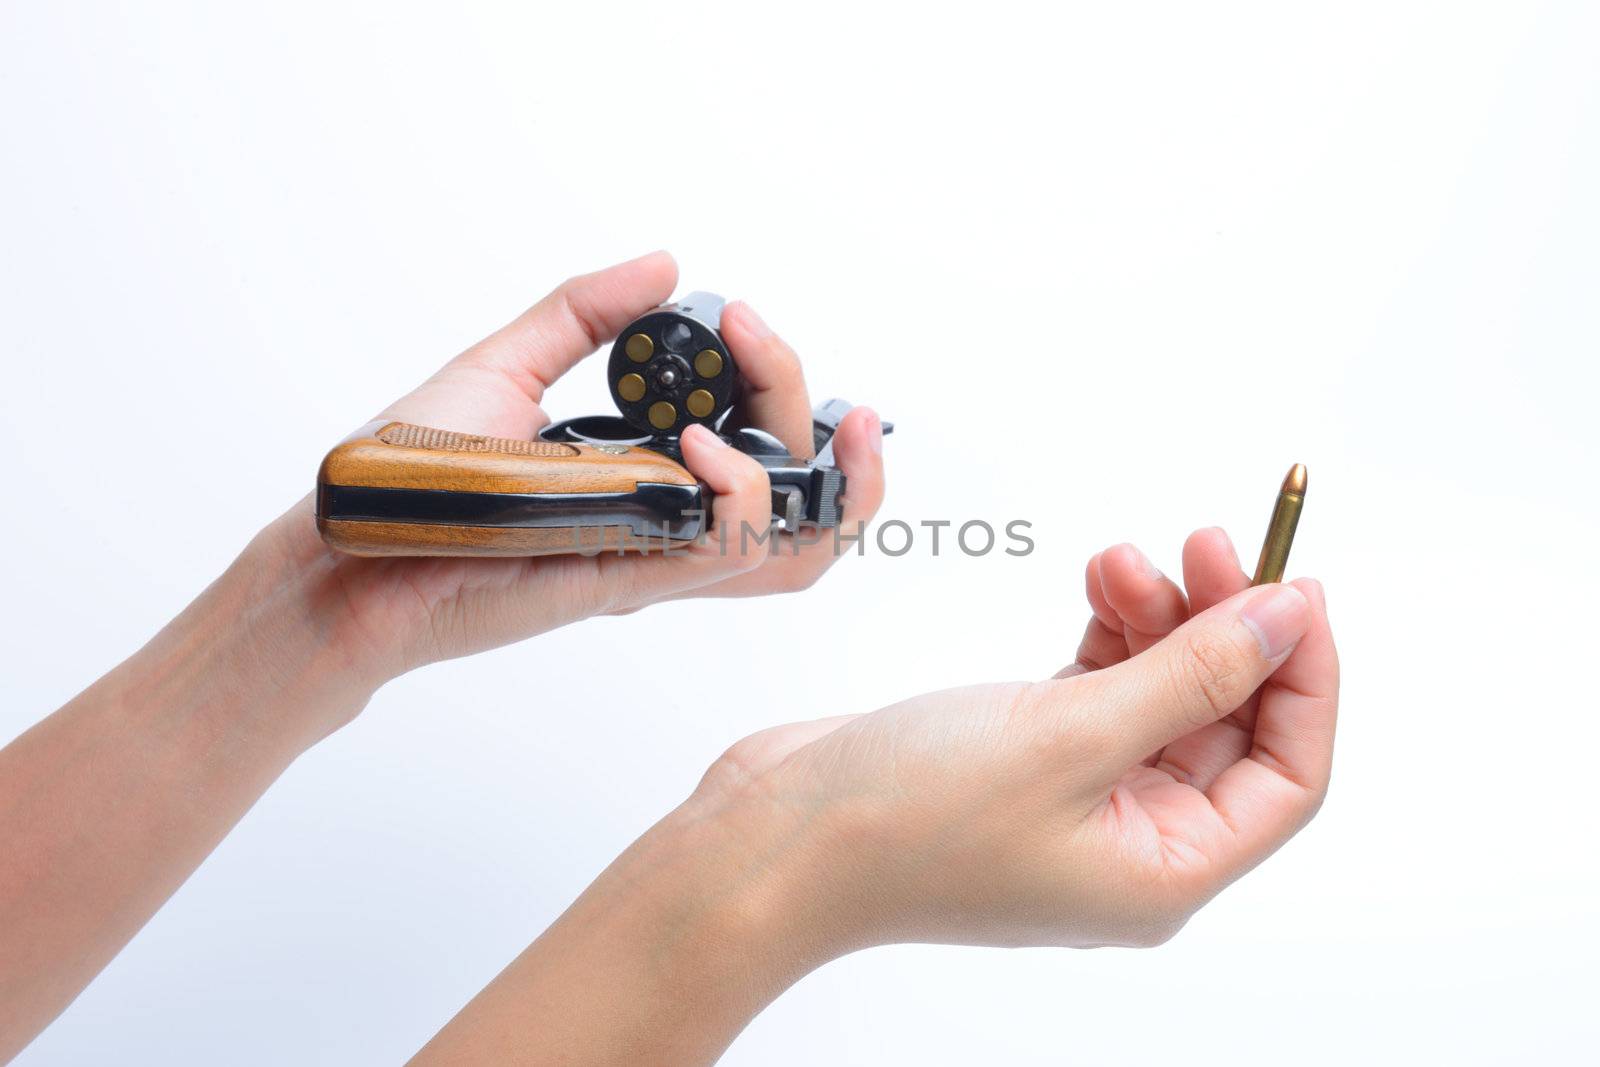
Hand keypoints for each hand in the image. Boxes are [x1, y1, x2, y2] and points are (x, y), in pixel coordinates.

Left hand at [256, 251, 885, 684]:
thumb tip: (662, 266)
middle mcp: (668, 519)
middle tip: (755, 339)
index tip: (738, 314)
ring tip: (780, 410)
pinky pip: (725, 555)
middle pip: (799, 488)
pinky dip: (742, 498)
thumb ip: (582, 314)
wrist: (352, 551)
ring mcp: (655, 554)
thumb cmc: (416, 474)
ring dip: (830, 477)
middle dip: (807, 404)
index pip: (765, 437)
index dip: (779, 374)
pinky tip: (700, 447)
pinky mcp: (628, 580)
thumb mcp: (504, 366)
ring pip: (797, 544)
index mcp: (654, 471)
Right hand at [686, 526, 1336, 952]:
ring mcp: (1075, 796)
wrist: (776, 840)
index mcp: (1162, 870)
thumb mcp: (1072, 736)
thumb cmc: (908, 822)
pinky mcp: (1025, 754)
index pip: (1286, 772)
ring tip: (1121, 556)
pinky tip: (1095, 580)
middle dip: (1222, 625)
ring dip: (1157, 615)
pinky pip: (1102, 682)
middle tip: (1206, 542)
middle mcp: (1130, 841)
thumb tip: (1289, 619)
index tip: (1294, 585)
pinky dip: (1107, 627)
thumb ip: (1193, 672)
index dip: (1304, 675)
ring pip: (1160, 691)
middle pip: (1224, 719)